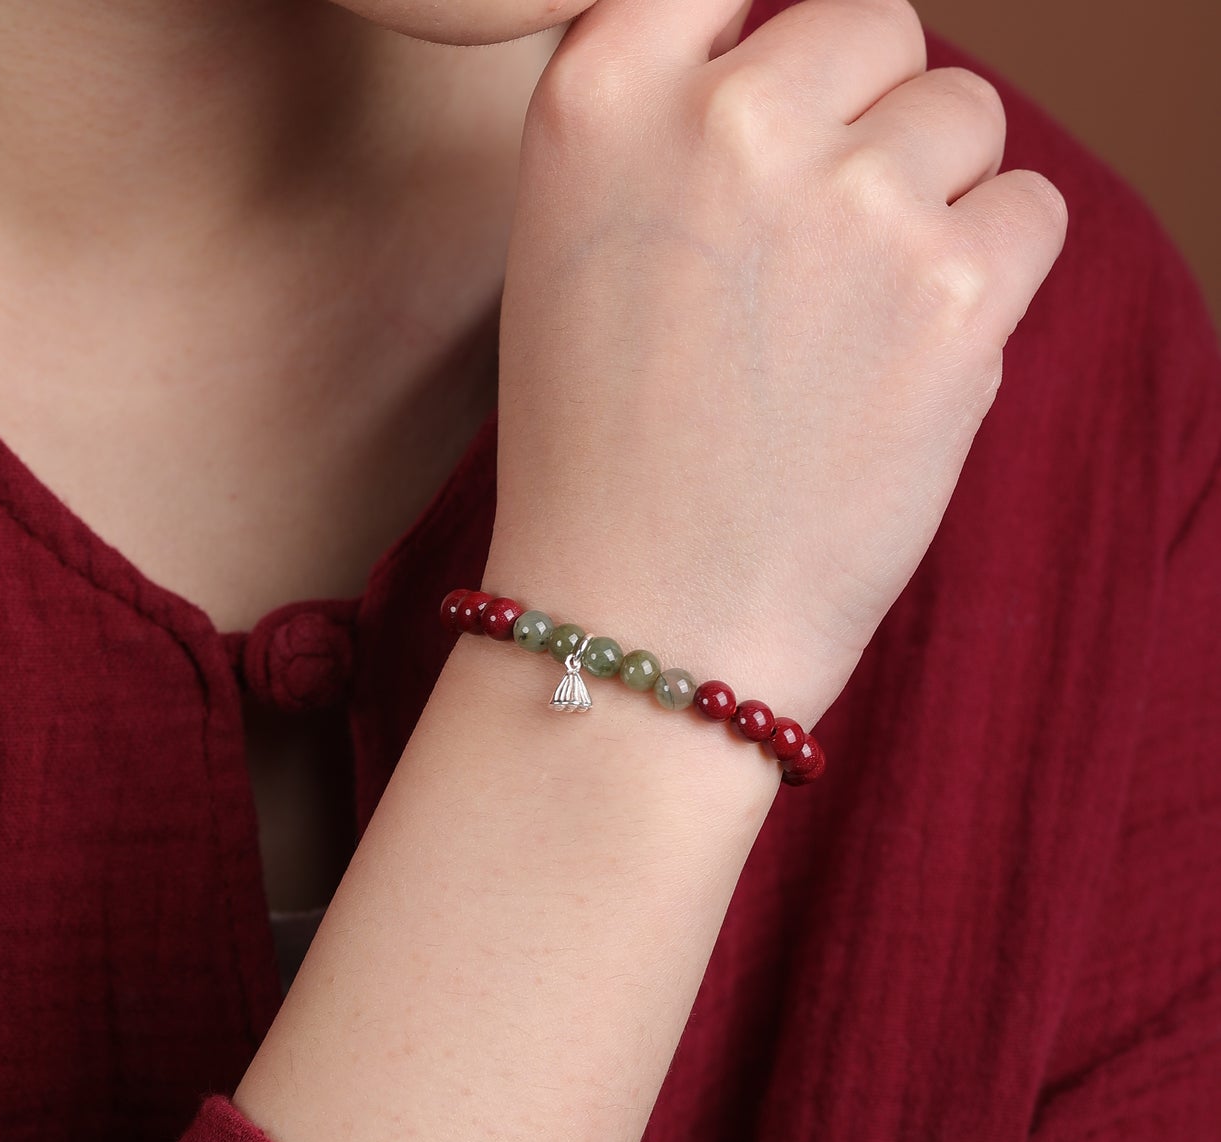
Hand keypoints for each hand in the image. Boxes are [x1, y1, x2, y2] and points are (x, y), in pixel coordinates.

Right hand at [485, 0, 1067, 725]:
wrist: (642, 620)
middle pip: (878, 23)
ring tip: (854, 325)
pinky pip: (1032, 211)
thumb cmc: (598, 453)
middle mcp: (730, 116)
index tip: (773, 126)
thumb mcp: (573, 249)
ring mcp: (852, 198)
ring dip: (930, 199)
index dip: (770, 51)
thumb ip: (668, 127)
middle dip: (864, 120)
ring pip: (964, 115)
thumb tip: (815, 62)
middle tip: (816, 253)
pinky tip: (908, 362)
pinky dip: (991, 276)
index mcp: (601, 97)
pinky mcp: (958, 289)